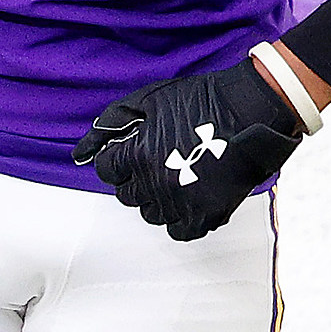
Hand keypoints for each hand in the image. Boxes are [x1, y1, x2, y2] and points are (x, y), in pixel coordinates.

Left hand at [71, 59, 302, 240]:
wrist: (251, 107)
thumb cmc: (198, 99)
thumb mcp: (145, 101)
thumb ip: (108, 126)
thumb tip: (79, 153)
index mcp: (138, 155)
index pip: (107, 172)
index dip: (117, 160)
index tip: (130, 152)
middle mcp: (157, 183)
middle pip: (125, 194)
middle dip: (133, 178)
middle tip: (153, 161)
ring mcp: (184, 202)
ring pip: (149, 214)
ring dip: (154, 197)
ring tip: (172, 175)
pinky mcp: (210, 214)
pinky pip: (178, 231)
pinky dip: (178, 217)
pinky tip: (185, 196)